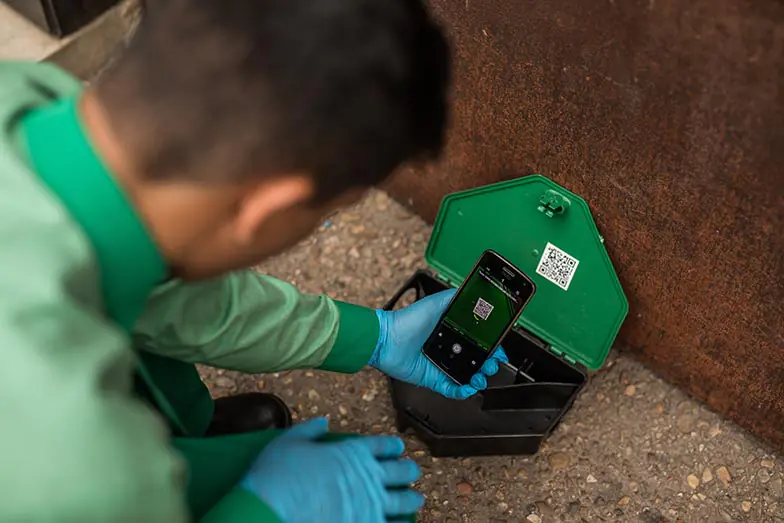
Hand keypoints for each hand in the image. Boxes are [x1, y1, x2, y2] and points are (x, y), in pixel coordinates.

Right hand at [240, 418, 422, 522]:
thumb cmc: (278, 473)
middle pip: (399, 471)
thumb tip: (324, 422)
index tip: (398, 447)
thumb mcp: (290, 441)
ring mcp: (370, 505)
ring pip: (402, 502)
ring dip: (411, 500)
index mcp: (352, 452)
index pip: (381, 445)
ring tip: (417, 500)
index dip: (391, 445)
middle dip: (408, 470)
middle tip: (412, 471)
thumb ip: (310, 430)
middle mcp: (368, 477)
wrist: (272, 507)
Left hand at [370, 289, 507, 398]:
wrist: (387, 340)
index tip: (499, 350)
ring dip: (479, 379)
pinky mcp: (433, 380)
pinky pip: (452, 390)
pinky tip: (469, 386)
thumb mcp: (435, 303)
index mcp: (451, 334)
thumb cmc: (406, 320)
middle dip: (489, 364)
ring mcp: (441, 366)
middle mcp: (448, 350)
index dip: (491, 347)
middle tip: (492, 363)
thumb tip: (473, 292)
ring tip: (482, 376)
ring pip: (467, 377)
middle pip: (476, 362)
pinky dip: (463, 391)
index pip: (478, 343)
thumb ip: (455, 297)